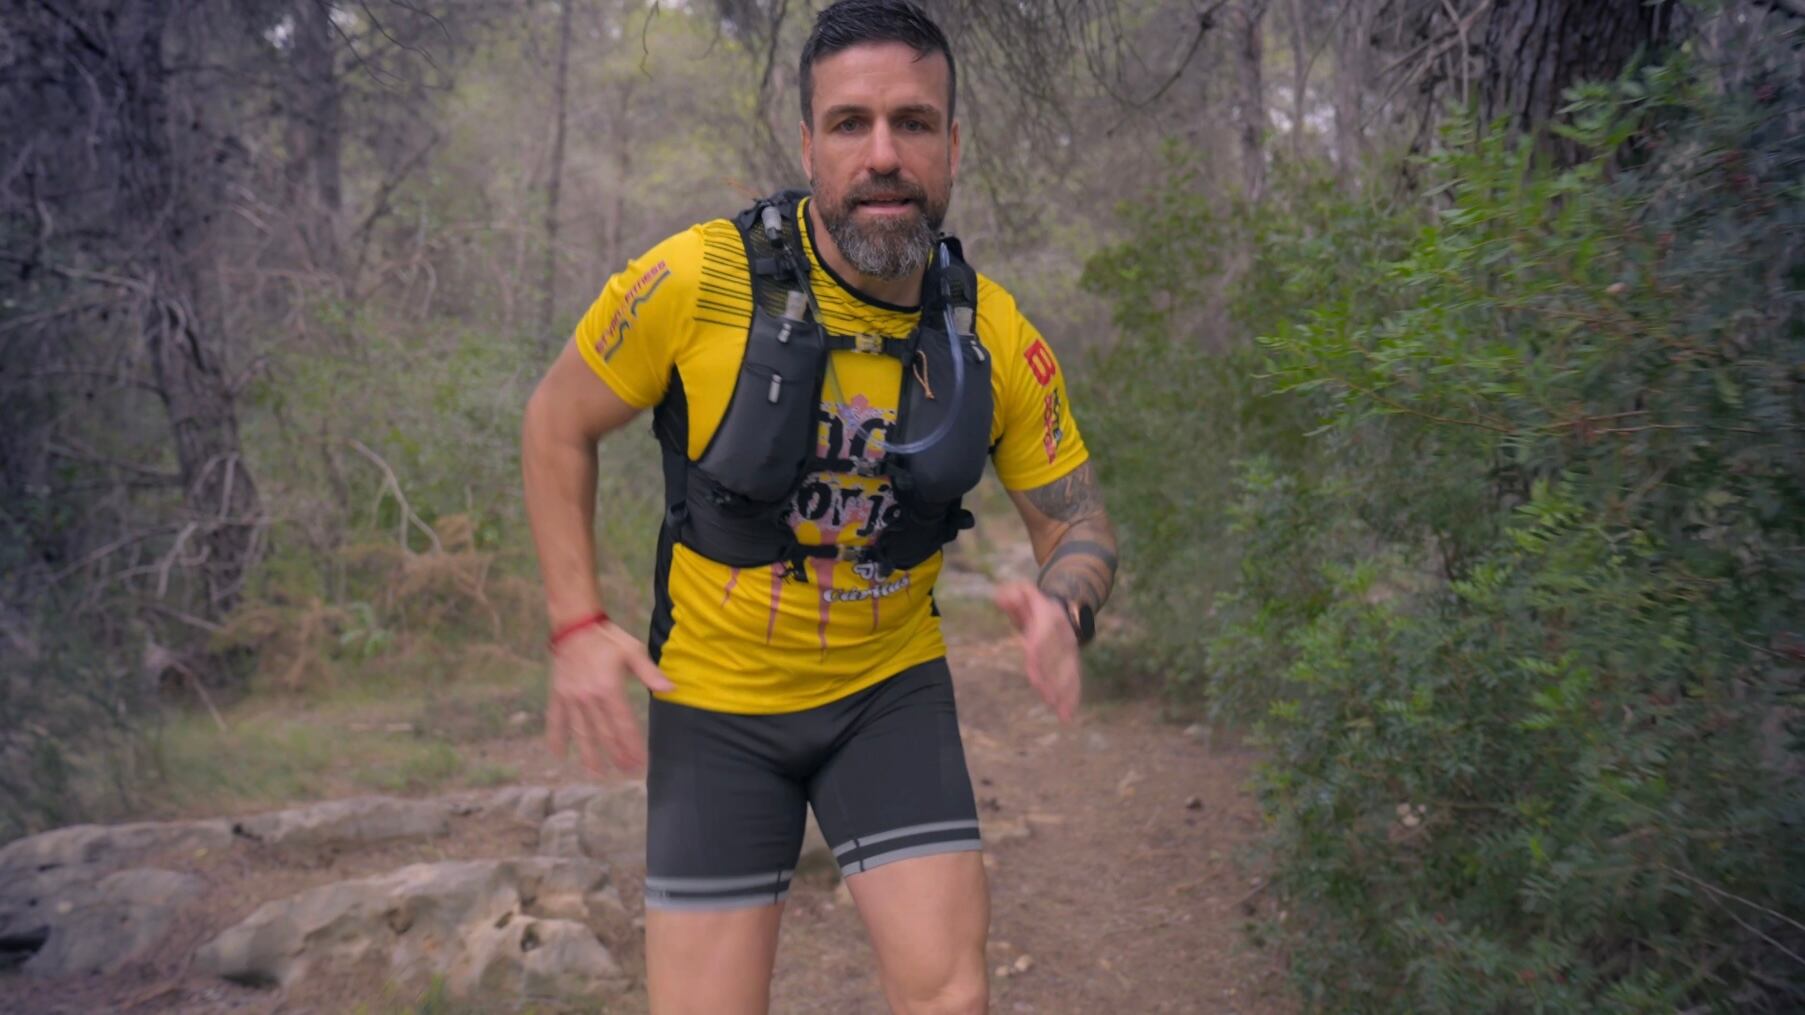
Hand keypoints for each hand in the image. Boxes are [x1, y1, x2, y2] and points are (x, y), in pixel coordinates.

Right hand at [546, 621, 674, 775]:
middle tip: (626, 772)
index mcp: (609, 688)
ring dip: (589, 754)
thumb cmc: (607, 637)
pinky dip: (556, 737)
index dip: (632, 745)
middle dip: (616, 755)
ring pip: (581, 732)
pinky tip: (558, 754)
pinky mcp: (559, 694)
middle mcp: (589, 697)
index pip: (623, 724)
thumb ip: (650, 673)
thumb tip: (671, 688)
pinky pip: (556, 719)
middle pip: (604, 733)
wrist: (575, 625)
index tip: (640, 762)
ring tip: (596, 773)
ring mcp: (572, 698)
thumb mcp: (633, 650)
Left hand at [993, 580, 1080, 722]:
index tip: (1034, 677)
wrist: (1062, 605)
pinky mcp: (1072, 661)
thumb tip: (1001, 598)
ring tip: (1063, 715)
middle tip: (1049, 700)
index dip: (1038, 659)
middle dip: (1053, 681)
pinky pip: (1075, 679)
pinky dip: (1073, 697)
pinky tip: (1068, 715)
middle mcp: (1063, 636)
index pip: (1042, 641)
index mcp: (1049, 619)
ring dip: (1066, 694)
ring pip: (1070, 673)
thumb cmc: (1033, 602)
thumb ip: (1011, 595)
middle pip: (1057, 661)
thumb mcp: (1022, 592)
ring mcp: (1070, 649)